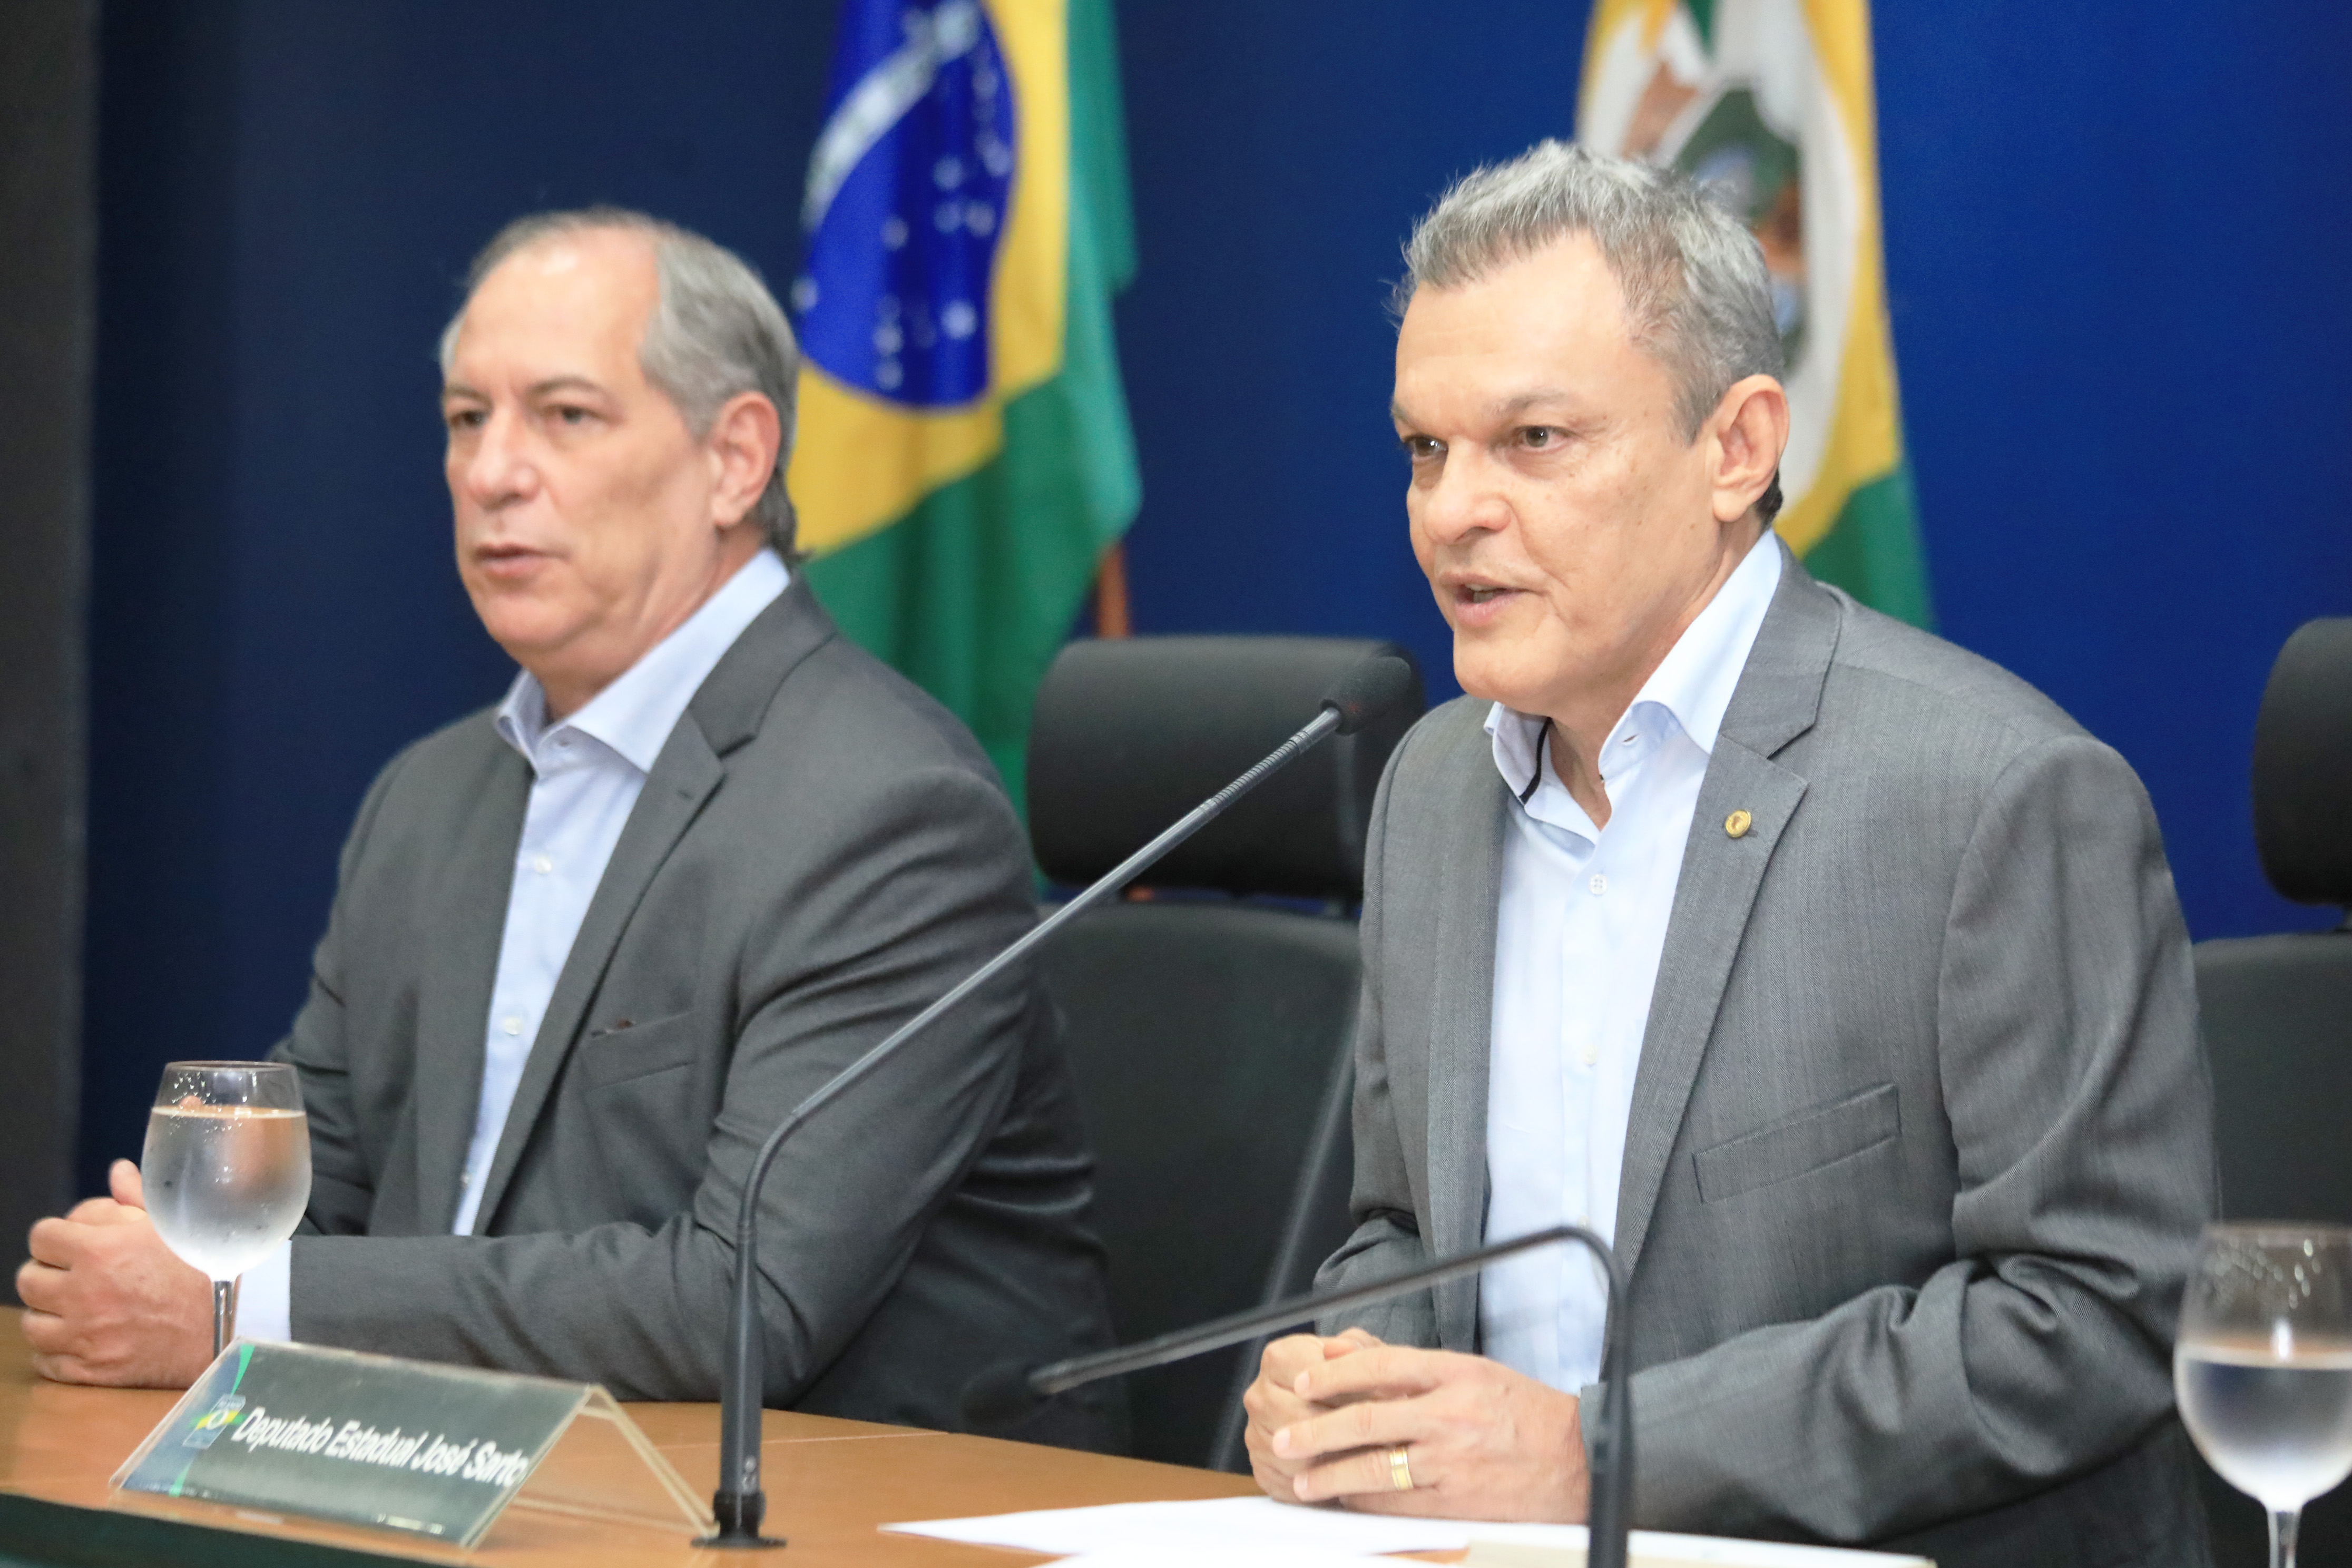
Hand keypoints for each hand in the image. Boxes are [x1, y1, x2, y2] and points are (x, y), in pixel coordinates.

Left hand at [16, 1159, 214, 1386]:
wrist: (233, 1327)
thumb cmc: (208, 1270)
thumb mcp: (175, 1225)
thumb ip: (137, 1197)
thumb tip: (118, 1171)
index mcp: (100, 1251)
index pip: (41, 1237)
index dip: (57, 1236)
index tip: (73, 1243)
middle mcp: (83, 1294)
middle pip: (28, 1279)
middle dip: (49, 1273)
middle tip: (75, 1276)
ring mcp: (84, 1337)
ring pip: (32, 1323)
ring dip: (50, 1314)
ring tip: (78, 1310)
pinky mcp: (89, 1371)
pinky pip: (45, 1362)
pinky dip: (57, 1351)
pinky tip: (82, 1339)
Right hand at [1242, 1328, 1381, 1501]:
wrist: (1340, 1417)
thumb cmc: (1355, 1383)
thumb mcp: (1364, 1355)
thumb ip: (1358, 1347)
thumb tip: (1345, 1348)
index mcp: (1278, 1358)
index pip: (1308, 1376)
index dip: (1349, 1391)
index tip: (1380, 1401)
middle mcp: (1259, 1395)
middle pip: (1301, 1418)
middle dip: (1345, 1429)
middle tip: (1383, 1436)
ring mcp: (1256, 1434)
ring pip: (1297, 1455)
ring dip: (1338, 1460)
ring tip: (1374, 1458)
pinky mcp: (1263, 1471)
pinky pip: (1292, 1485)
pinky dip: (1323, 1485)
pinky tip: (1351, 1478)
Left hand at [1270, 1344, 1587, 1520]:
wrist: (1579, 1459)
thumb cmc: (1523, 1412)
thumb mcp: (1471, 1371)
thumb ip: (1409, 1366)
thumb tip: (1344, 1353)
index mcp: (1455, 1374)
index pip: (1380, 1365)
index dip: (1335, 1373)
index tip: (1305, 1381)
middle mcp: (1450, 1415)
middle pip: (1366, 1419)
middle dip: (1317, 1431)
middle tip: (1286, 1437)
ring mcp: (1451, 1462)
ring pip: (1374, 1468)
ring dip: (1330, 1475)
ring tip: (1303, 1479)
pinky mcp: (1454, 1501)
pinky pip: (1395, 1504)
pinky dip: (1363, 1502)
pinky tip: (1343, 1499)